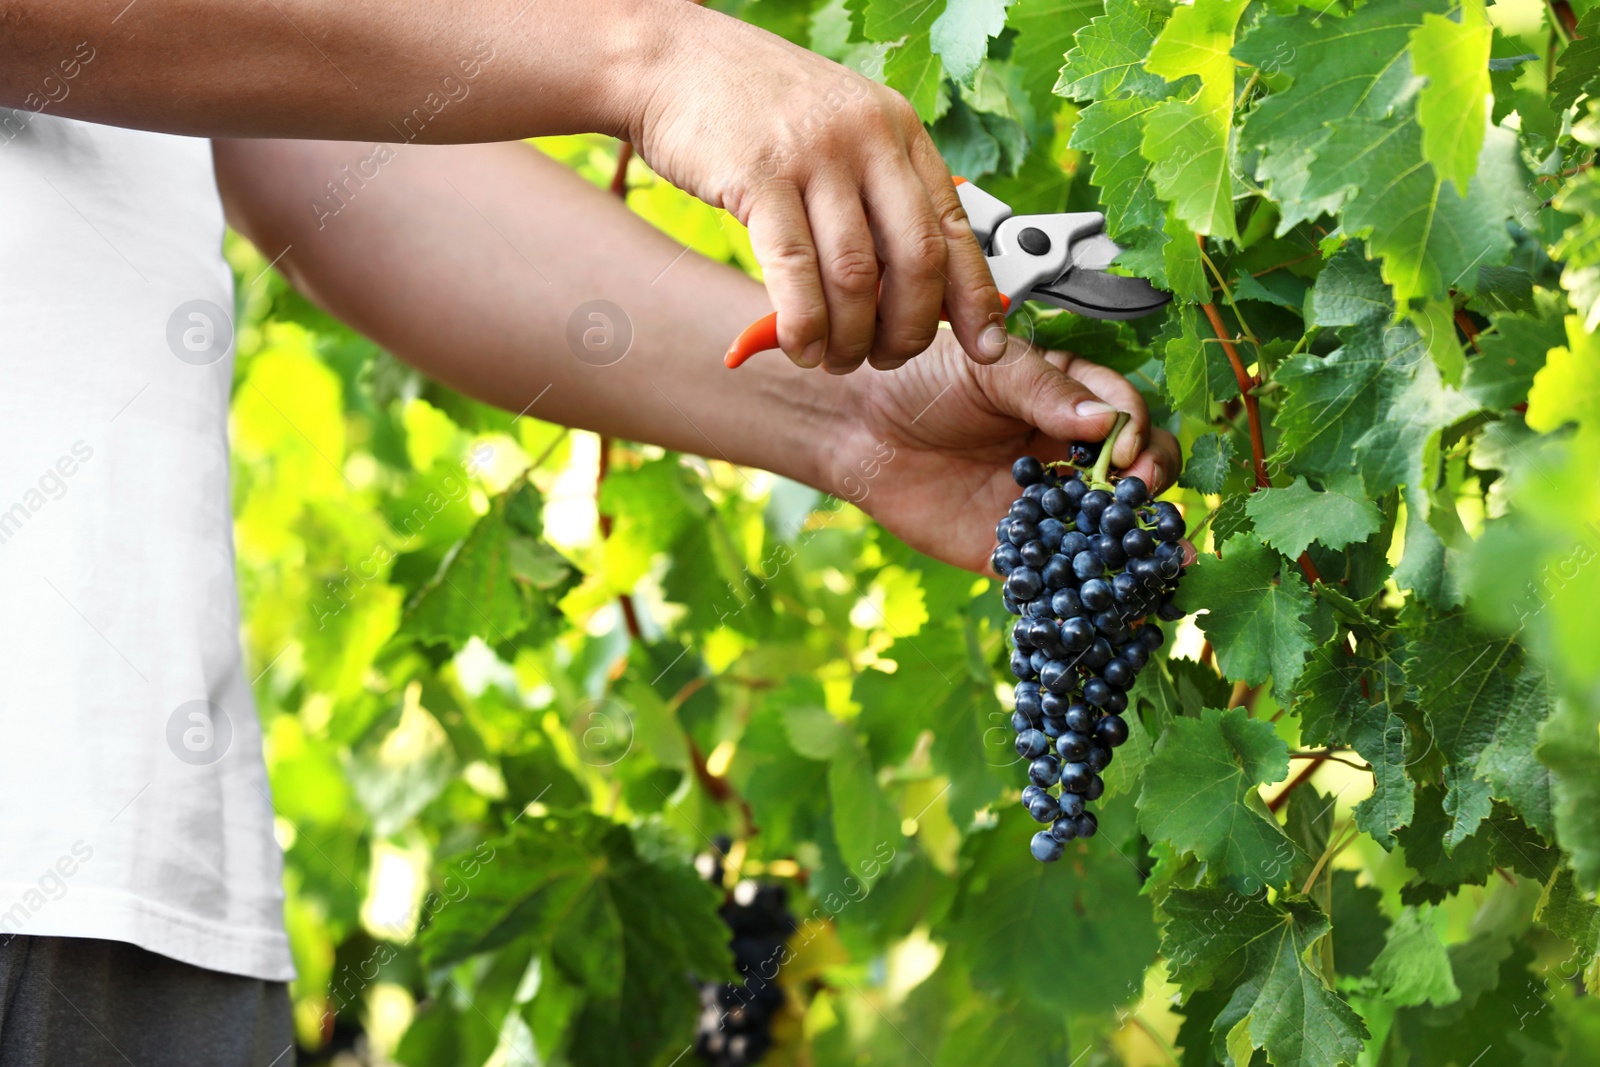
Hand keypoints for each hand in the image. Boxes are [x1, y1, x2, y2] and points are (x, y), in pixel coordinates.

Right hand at [629, 4, 1005, 373]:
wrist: (673, 59)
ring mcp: (815, 155)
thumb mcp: (839, 132)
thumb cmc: (754, 108)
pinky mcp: (759, 176)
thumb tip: (915, 283)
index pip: (957, 226)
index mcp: (899, 129)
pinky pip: (795, 271)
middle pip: (917, 261)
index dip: (975, 297)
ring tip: (833, 359)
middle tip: (884, 358)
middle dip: (907, 331)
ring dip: (849, 338)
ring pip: (856, 276)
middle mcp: (868, 137)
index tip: (985, 346)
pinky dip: (803, 324)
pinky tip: (799, 346)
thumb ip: (878, 193)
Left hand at [827, 331, 1183, 572]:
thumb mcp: (989, 369)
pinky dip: (1088, 591)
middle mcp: (1069, 455)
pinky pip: (1058, 574)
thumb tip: (1108, 422)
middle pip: (1135, 471)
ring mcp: (1047, 506)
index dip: (1134, 430)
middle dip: (1150, 480)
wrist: (859, 427)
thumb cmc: (923, 381)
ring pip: (1108, 528)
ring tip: (1168, 557)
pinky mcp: (1016, 551)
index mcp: (1071, 400)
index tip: (1122, 448)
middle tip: (1140, 489)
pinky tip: (1124, 605)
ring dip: (1141, 545)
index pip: (1126, 413)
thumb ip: (1046, 391)